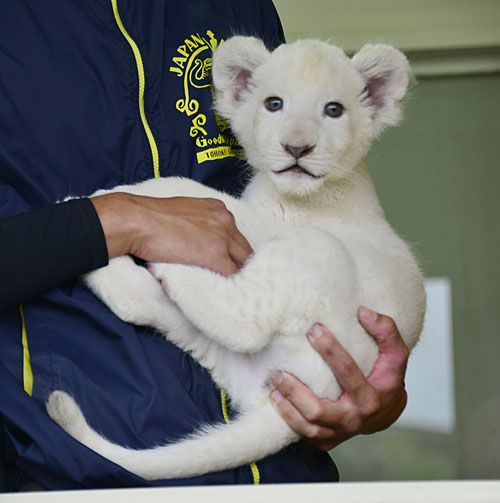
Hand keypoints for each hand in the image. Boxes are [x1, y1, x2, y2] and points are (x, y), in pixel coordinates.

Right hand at [91, 192, 252, 274]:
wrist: (136, 221)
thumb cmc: (149, 218)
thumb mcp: (181, 211)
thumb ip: (196, 223)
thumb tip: (196, 240)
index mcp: (217, 208)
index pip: (234, 235)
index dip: (230, 252)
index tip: (224, 264)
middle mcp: (226, 220)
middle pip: (243, 249)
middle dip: (237, 265)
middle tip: (228, 281)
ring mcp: (223, 238)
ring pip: (242, 264)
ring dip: (234, 277)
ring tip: (226, 290)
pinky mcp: (216, 256)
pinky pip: (232, 276)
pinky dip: (226, 286)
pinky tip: (220, 293)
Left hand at [270, 307, 408, 450]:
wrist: (385, 414)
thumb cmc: (386, 380)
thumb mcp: (396, 355)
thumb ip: (386, 331)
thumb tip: (363, 312)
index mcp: (370, 398)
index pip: (348, 373)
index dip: (331, 350)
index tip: (313, 330)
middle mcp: (354, 420)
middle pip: (319, 409)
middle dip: (296, 390)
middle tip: (278, 371)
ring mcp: (339, 433)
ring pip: (307, 426)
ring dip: (287, 407)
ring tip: (274, 385)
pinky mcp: (327, 440)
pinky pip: (304, 433)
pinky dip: (288, 419)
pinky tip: (277, 400)